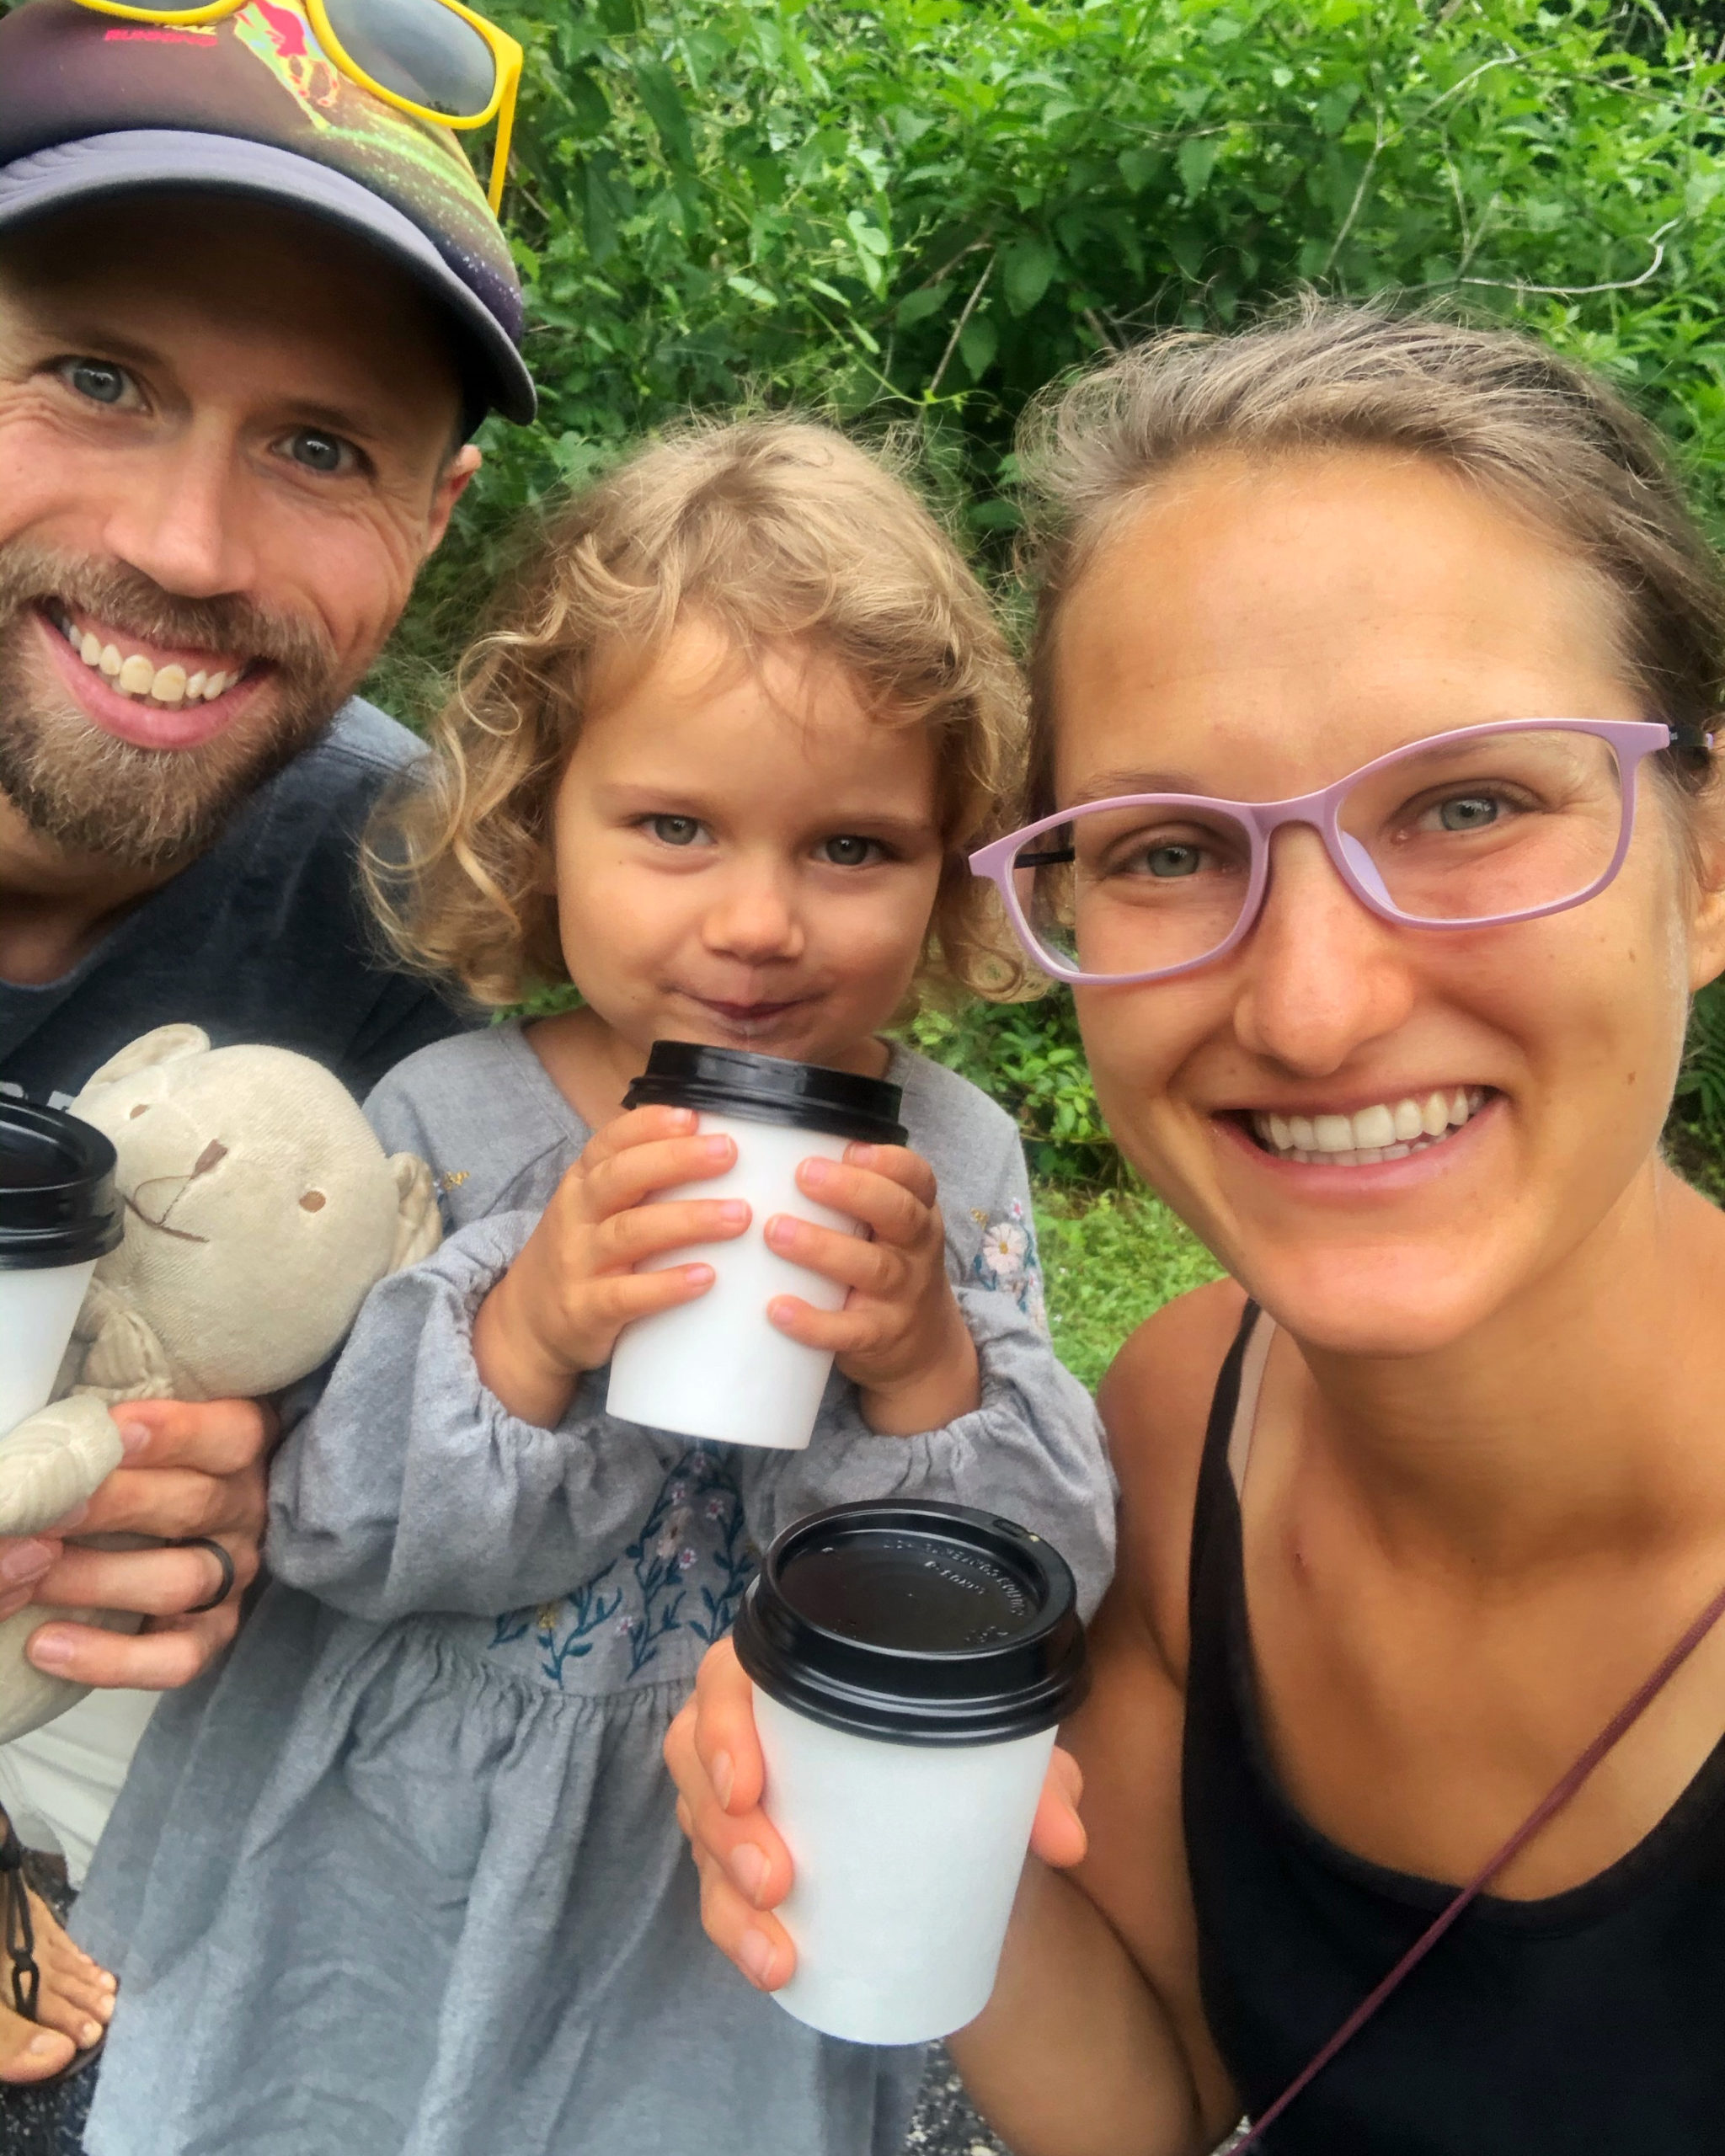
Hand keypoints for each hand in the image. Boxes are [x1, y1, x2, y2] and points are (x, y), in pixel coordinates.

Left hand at [0, 1397, 267, 1690]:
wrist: (162, 1531)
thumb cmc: (138, 1468)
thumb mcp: (141, 1438)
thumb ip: (112, 1439)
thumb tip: (51, 1449)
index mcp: (241, 1448)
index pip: (232, 1436)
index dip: (177, 1433)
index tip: (114, 1429)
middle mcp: (245, 1511)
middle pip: (194, 1506)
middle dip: (111, 1505)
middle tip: (44, 1510)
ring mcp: (233, 1576)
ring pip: (181, 1582)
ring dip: (95, 1579)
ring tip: (28, 1578)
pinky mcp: (212, 1634)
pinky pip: (176, 1658)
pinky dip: (109, 1658)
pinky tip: (45, 1645)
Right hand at [473, 1106, 751, 1426]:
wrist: (529, 1323)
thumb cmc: (583, 1254)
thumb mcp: (597, 1208)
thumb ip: (642, 1180)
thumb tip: (718, 1145)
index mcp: (583, 1182)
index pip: (610, 1142)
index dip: (649, 1126)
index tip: (694, 1115)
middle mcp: (577, 1215)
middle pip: (622, 1177)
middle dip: (676, 1160)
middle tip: (728, 1152)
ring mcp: (578, 1262)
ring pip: (630, 1233)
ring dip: (687, 1221)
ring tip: (738, 1216)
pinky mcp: (586, 1309)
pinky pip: (626, 1295)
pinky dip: (666, 1285)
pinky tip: (705, 1277)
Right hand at [664, 1639, 1088, 1990]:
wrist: (960, 1825)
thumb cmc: (959, 1757)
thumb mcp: (1002, 1760)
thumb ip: (1038, 1781)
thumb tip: (1066, 1838)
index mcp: (799, 1671)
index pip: (731, 1676)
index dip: (722, 1725)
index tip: (748, 1786)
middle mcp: (755, 1725)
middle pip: (696, 1758)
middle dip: (723, 1826)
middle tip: (776, 1880)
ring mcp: (740, 1794)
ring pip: (700, 1831)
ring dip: (726, 1895)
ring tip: (775, 1950)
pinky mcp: (743, 1857)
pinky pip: (717, 1892)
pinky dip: (738, 1932)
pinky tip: (774, 1965)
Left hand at [763, 1143, 978, 1434]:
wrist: (922, 1349)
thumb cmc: (886, 1269)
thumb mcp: (888, 1229)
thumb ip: (853, 1196)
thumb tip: (773, 1149)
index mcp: (918, 1213)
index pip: (917, 1178)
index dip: (889, 1160)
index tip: (849, 1148)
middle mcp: (916, 1250)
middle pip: (898, 1214)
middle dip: (852, 1190)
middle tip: (803, 1174)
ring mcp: (902, 1295)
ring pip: (871, 1268)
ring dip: (821, 1247)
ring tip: (775, 1231)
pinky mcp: (880, 1336)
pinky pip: (849, 1331)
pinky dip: (814, 1322)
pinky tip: (777, 1308)